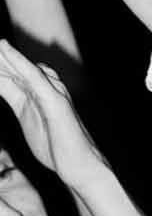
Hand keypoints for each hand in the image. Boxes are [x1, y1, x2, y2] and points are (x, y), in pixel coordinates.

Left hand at [0, 43, 106, 195]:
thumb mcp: (27, 118)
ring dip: (4, 54)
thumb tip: (6, 85)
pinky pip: (34, 76)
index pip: (9, 73)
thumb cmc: (56, 147)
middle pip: (14, 67)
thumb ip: (16, 99)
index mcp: (34, 93)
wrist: (80, 166)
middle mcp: (45, 87)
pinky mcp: (55, 100)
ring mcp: (52, 92)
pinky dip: (19, 61)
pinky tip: (5, 49)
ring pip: (22, 67)